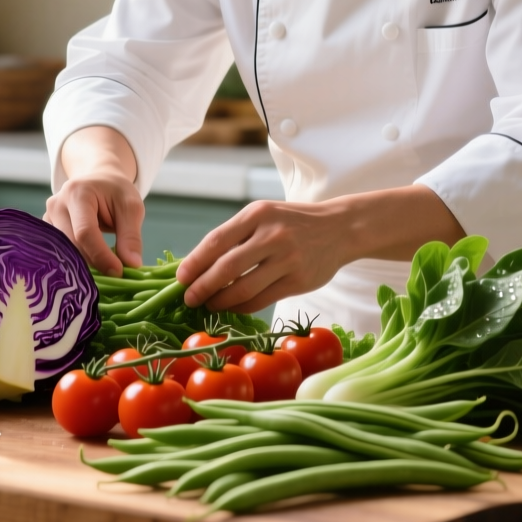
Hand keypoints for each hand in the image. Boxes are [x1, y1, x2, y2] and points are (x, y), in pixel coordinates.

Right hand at [45, 126, 143, 276]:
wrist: (98, 181)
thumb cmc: (115, 192)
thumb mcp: (131, 207)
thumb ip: (131, 236)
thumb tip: (131, 265)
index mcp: (77, 193)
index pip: (85, 232)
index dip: (101, 255)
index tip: (118, 272)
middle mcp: (56, 205)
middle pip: (71, 244)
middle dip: (95, 262)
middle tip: (117, 273)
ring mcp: (48, 218)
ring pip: (63, 252)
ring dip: (84, 264)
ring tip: (105, 267)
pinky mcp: (46, 230)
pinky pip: (58, 252)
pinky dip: (76, 262)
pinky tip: (91, 264)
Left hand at [176, 185, 463, 313]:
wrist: (340, 228)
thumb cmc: (292, 222)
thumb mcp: (264, 215)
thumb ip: (235, 235)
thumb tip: (197, 265)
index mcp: (258, 214)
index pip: (217, 241)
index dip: (194, 262)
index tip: (181, 278)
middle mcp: (273, 235)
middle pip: (226, 267)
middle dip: (203, 287)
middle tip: (189, 298)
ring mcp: (288, 259)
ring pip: (244, 288)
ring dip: (221, 301)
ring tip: (209, 305)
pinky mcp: (299, 280)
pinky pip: (262, 299)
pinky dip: (243, 307)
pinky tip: (233, 308)